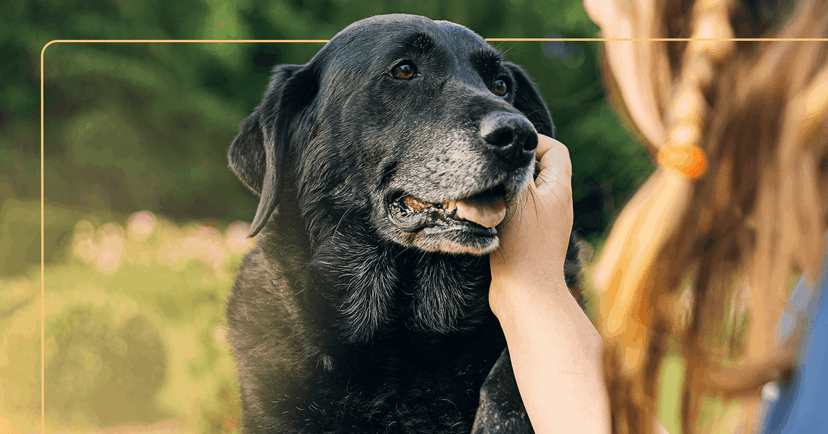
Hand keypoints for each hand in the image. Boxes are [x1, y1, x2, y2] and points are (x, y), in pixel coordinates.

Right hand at [490, 134, 573, 316]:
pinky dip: (501, 208)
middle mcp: (556, 204)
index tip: (508, 147)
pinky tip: (484, 214)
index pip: (555, 150)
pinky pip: (517, 213)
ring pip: (525, 192)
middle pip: (539, 170)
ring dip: (504, 188)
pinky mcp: (530, 240)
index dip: (534, 141)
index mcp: (559, 189)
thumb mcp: (518, 196)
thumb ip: (516, 168)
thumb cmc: (522, 244)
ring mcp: (544, 223)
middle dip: (515, 165)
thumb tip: (511, 148)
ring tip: (485, 192)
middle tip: (492, 167)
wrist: (525, 294)